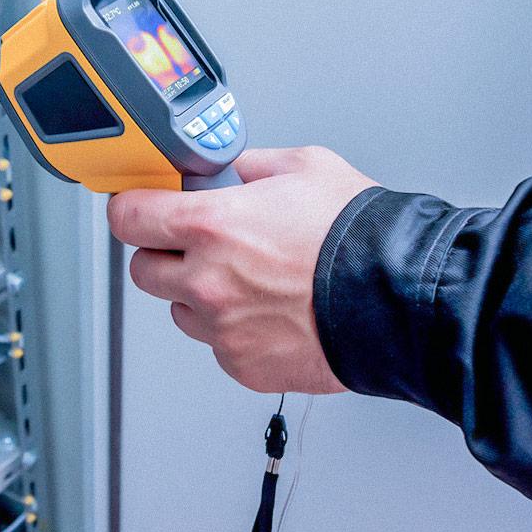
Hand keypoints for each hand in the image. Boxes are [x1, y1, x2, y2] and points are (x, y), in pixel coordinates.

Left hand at [107, 146, 377, 393]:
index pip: (127, 218)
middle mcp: (206, 280)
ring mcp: (222, 329)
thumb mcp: (306, 167)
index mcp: (210, 225)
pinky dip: (233, 332)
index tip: (137, 209)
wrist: (404, 300)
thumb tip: (235, 170)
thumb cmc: (361, 237)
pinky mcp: (243, 366)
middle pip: (143, 270)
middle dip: (163, 254)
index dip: (131, 210)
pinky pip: (217, 346)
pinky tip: (271, 314)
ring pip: (180, 311)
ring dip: (198, 296)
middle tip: (197, 245)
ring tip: (250, 282)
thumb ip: (254, 166)